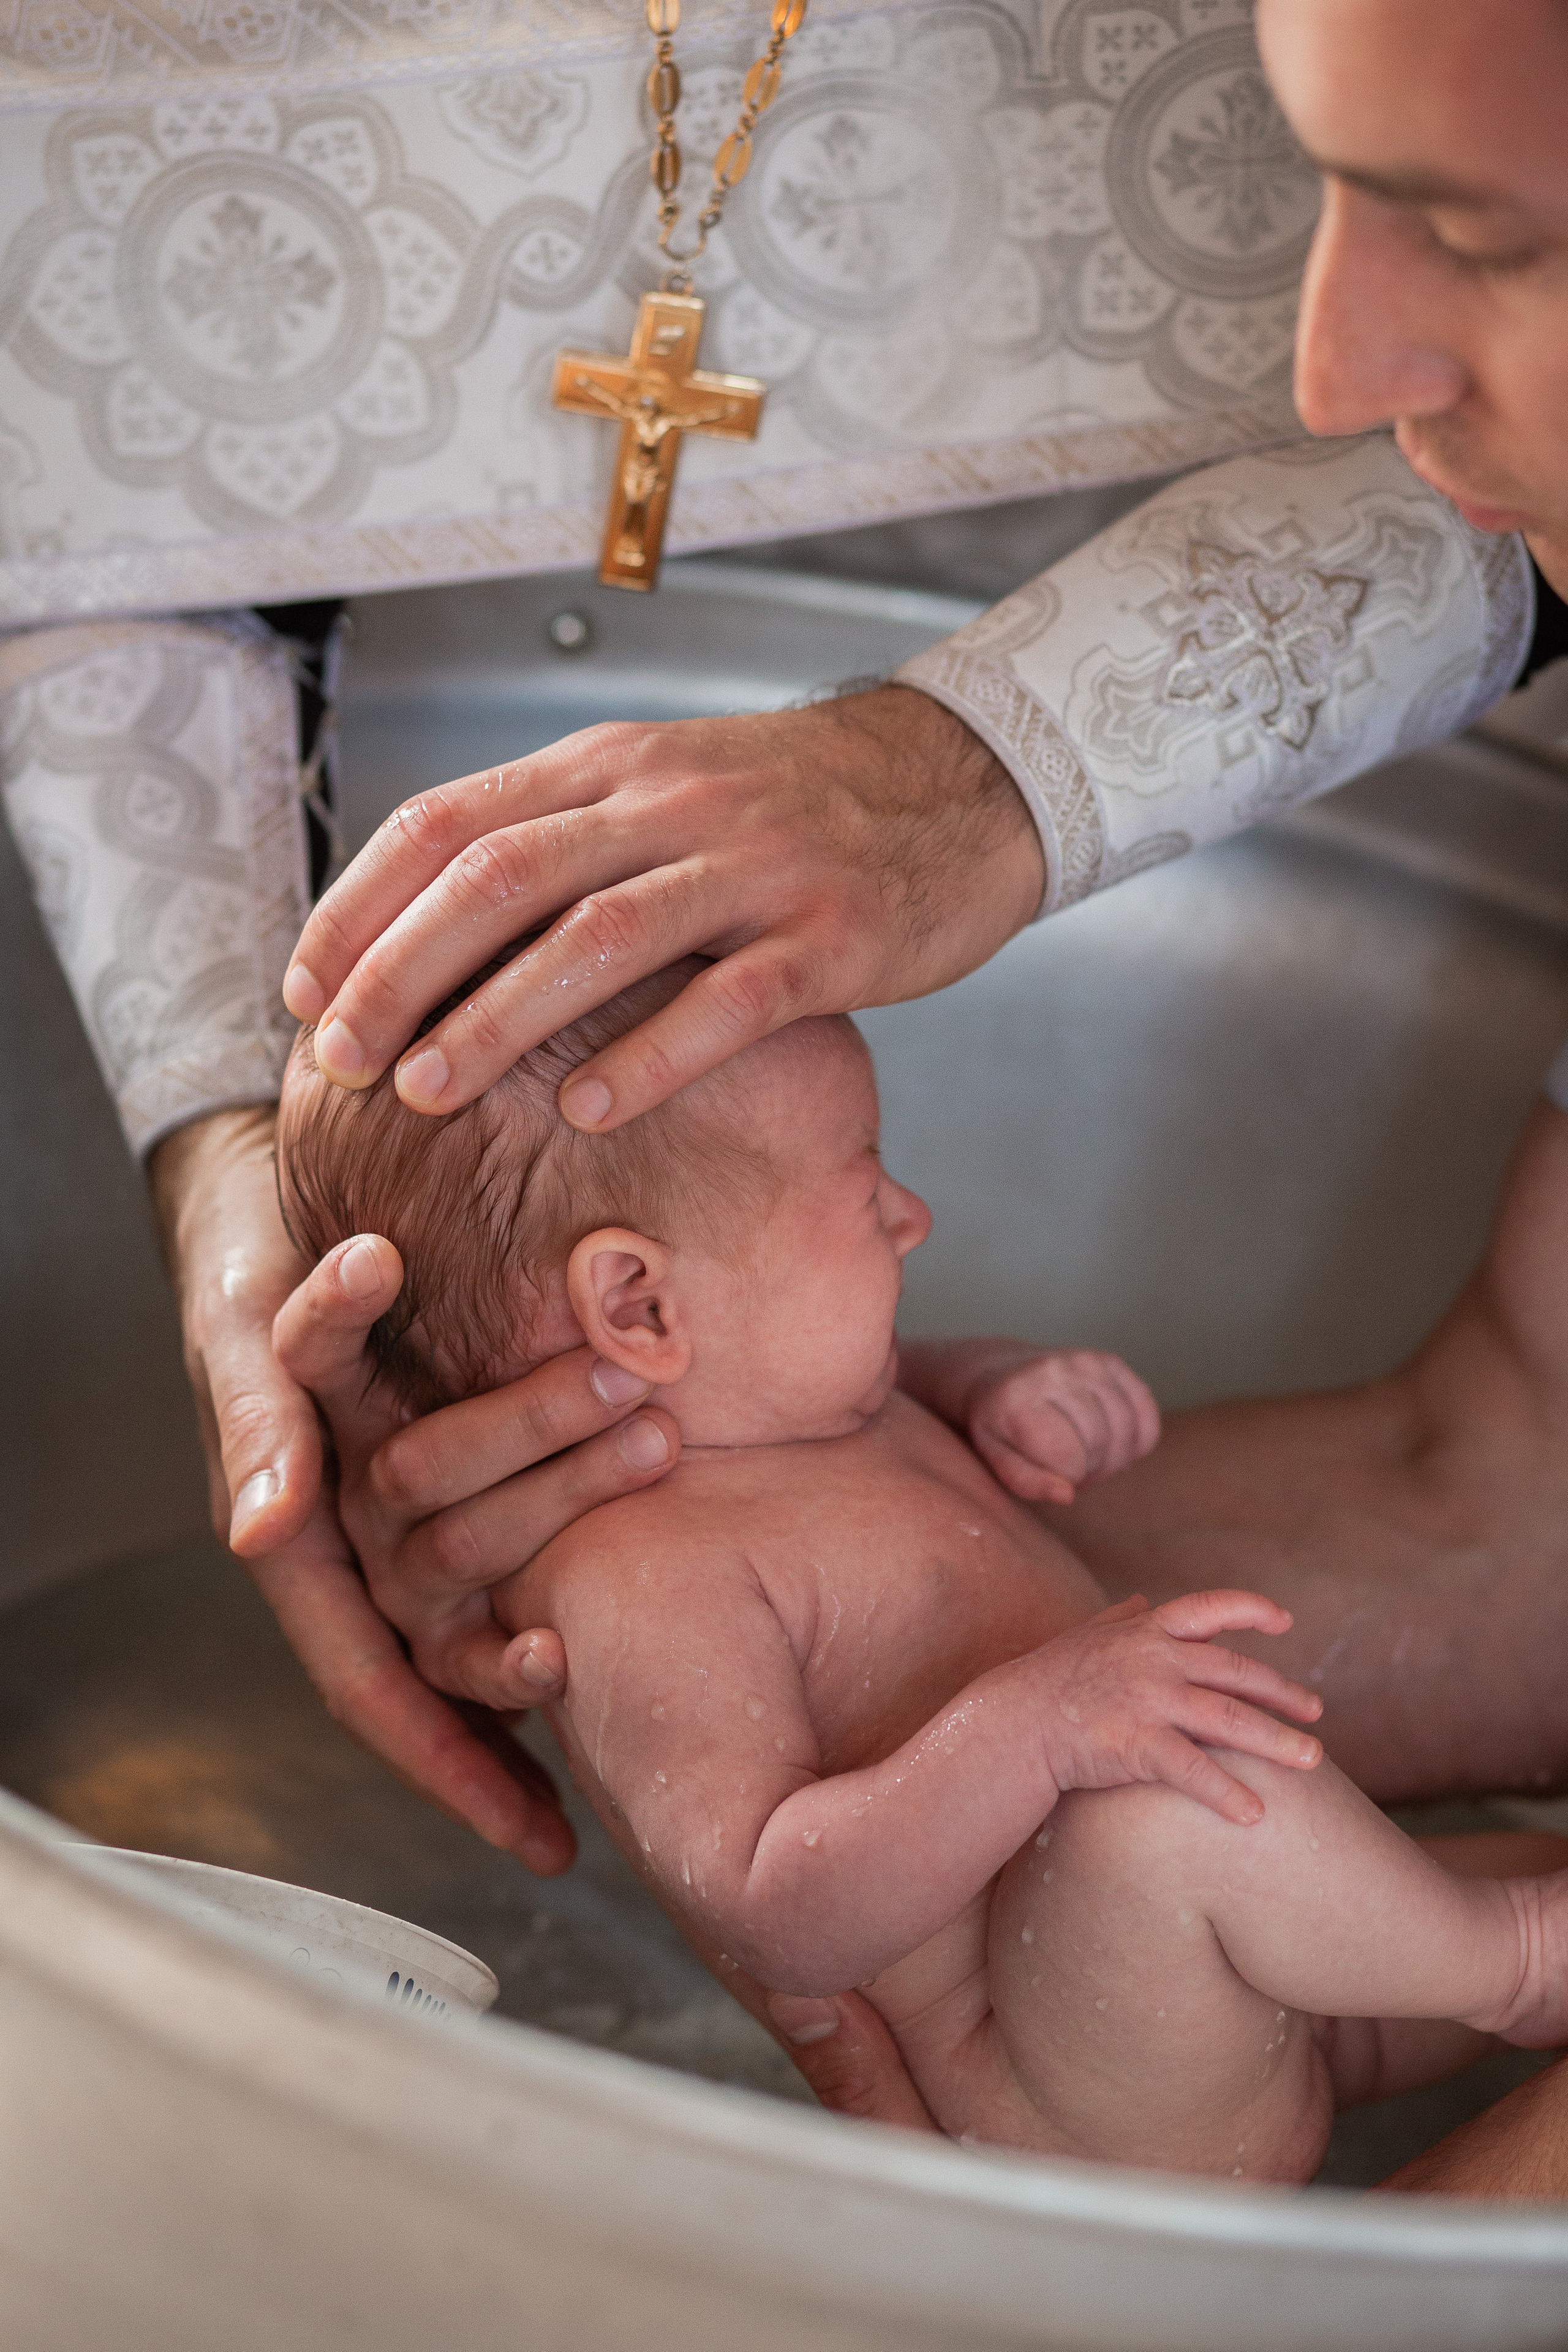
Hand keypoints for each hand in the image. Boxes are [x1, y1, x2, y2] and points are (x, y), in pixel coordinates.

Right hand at [270, 1232, 680, 1718]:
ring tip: (647, 1523)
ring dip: (566, 1586)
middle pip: (446, 1634)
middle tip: (626, 1545)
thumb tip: (265, 1531)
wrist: (263, 1189)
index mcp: (294, 1538)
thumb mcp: (242, 1330)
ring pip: (490, 1591)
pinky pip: (510, 1547)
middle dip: (533, 1625)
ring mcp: (397, 1519)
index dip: (450, 1761)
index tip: (544, 1804)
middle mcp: (350, 1549)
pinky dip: (569, 1561)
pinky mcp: (443, 1470)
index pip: (368, 1686)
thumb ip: (260, 1419)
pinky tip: (641, 1585)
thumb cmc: (248, 1257)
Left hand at [280, 688, 1042, 1129]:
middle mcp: (667, 803)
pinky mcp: (829, 934)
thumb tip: (427, 930)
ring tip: (428, 1093)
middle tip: (341, 1057)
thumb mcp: (662, 790)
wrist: (962, 781)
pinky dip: (652, 1055)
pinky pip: (730, 999)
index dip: (360, 906)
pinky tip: (592, 1109)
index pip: (448, 820)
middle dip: (400, 971)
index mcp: (610, 767)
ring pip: (598, 936)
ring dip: (497, 1018)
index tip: (304, 989)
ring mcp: (752, 867)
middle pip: (500, 876)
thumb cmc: (792, 810)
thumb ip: (560, 840)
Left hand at [965, 1341, 1159, 1502]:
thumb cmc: (999, 1426)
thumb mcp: (996, 1458)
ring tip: (1088, 1457)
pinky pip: (1147, 1414)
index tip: (1050, 1472)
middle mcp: (1054, 1371)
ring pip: (1127, 1430)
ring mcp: (1087, 1361)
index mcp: (1018, 1399)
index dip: (1066, 1478)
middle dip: (1090, 1469)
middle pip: (1100, 1442)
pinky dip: (1138, 1440)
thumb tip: (1066, 1494)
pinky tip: (1113, 1442)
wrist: (998, 1376)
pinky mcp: (1111, 1362)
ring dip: (1114, 1457)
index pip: (1068, 1458)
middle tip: (1071, 1468)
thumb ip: (1027, 1482)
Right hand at [1030, 1592, 1323, 1826]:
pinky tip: (1255, 1814)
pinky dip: (1227, 1793)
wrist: (1012, 1724)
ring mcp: (1147, 1700)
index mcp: (1145, 1631)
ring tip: (1313, 1761)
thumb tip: (1141, 1600)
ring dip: (1277, 1741)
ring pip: (1229, 1719)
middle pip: (1235, 1672)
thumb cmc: (1047, 1681)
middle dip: (1282, 1692)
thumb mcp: (1083, 1636)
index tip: (1286, 1623)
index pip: (1209, 1607)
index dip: (1252, 1610)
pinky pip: (1193, 1769)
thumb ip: (1118, 1618)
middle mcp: (1153, 1659)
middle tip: (1316, 1713)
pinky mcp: (1135, 1743)